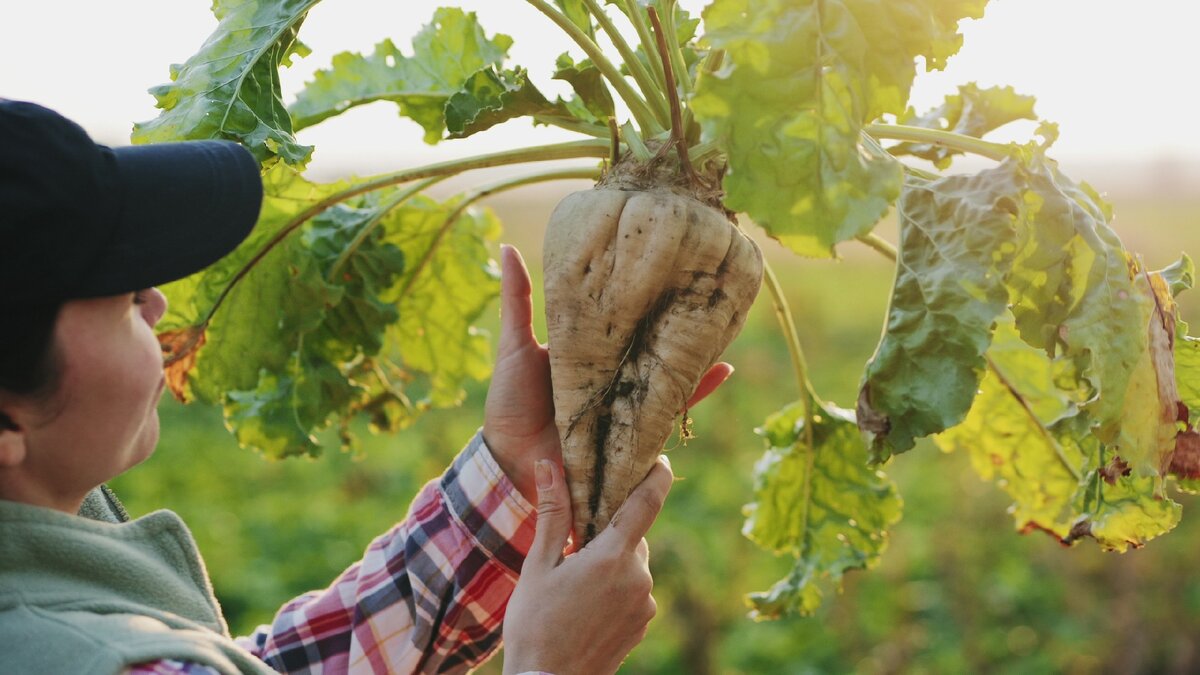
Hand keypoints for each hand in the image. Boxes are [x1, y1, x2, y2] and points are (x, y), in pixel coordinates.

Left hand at [483, 245, 733, 503]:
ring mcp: (622, 407)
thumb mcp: (514, 346)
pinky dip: (687, 405)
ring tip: (724, 352)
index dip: (648, 306)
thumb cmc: (508, 401)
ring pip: (665, 383)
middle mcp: (611, 378)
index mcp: (590, 353)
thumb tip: (509, 247)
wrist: (509, 459)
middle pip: (651, 351)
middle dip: (682, 334)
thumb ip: (516, 301)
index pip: (625, 325)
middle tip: (712, 308)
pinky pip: (664, 421)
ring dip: (695, 368)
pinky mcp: (629, 437)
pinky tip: (714, 381)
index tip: (674, 280)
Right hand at [501, 456, 673, 674]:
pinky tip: (585, 606)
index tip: (659, 460)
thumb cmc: (534, 624)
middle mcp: (638, 579)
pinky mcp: (642, 626)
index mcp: (613, 557)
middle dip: (610, 533)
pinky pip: (633, 593)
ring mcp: (644, 605)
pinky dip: (615, 589)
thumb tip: (549, 465)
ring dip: (611, 564)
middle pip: (633, 537)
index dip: (657, 476)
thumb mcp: (538, 565)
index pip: (647, 503)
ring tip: (574, 584)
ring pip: (633, 566)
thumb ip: (552, 513)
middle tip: (576, 543)